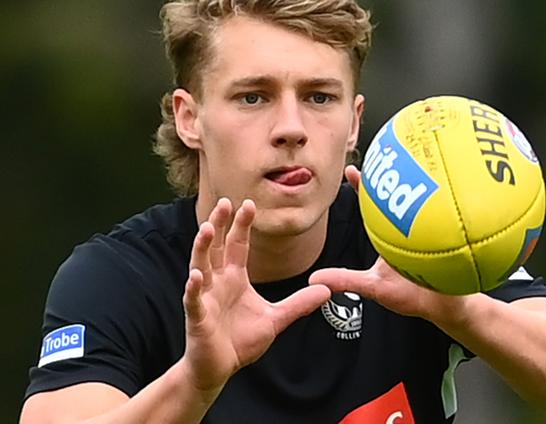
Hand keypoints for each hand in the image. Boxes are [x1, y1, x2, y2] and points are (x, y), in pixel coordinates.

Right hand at [181, 198, 330, 396]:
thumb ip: (299, 303)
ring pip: (201, 266)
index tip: (249, 203)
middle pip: (217, 247)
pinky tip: (196, 276)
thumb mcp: (276, 318)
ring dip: (203, 247)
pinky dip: (193, 287)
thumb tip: (327, 290)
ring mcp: (205, 297)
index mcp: (234, 277)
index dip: (242, 224)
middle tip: (225, 202)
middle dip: (220, 224)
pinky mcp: (197, 317)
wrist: (220, 367)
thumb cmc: (241, 340)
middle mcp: (217, 281)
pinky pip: (193, 299)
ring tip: (207, 228)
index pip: (237, 244)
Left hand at [311, 165, 474, 327]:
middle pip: (398, 198)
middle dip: (389, 176)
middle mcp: (406, 230)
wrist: (447, 308)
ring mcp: (428, 232)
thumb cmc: (412, 298)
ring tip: (411, 168)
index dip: (362, 188)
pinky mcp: (448, 237)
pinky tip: (442, 195)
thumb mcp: (373, 288)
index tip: (351, 170)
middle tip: (383, 157)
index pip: (373, 207)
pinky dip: (443, 208)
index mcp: (387, 237)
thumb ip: (345, 280)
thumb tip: (314, 278)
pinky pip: (445, 220)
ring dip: (417, 188)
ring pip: (421, 205)